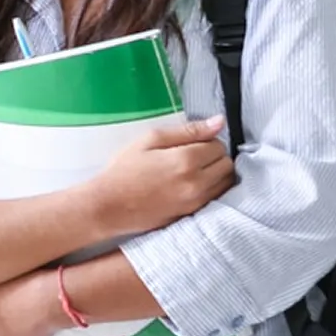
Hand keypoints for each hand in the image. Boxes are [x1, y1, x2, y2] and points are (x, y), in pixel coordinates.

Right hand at [96, 116, 234, 236]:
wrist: (109, 206)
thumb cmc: (124, 169)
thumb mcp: (151, 139)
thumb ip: (188, 130)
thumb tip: (220, 122)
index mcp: (187, 159)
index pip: (219, 144)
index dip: (207, 140)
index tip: (190, 143)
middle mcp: (197, 182)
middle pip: (227, 164)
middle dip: (215, 157)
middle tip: (192, 156)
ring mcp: (196, 201)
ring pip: (226, 182)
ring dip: (216, 174)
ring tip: (194, 171)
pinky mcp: (192, 214)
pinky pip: (216, 198)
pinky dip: (211, 189)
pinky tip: (192, 185)